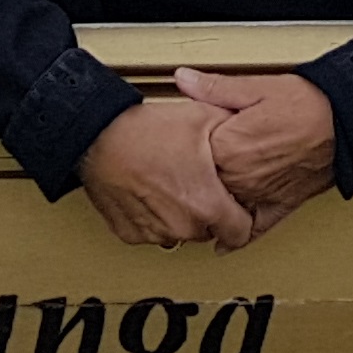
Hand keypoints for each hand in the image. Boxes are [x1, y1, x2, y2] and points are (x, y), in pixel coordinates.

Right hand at [75, 98, 255, 251]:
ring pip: (180, 232)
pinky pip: (153, 231)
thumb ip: (233, 130)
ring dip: (181, 214)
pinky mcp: (131, 234)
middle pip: (209, 230)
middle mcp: (182, 227)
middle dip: (208, 210)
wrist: (98, 137)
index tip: (235, 203)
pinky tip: (151, 190)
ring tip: (171, 181)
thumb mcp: (202, 118)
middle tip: (198, 181)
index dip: (241, 215)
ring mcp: (154, 233)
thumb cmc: (147, 130)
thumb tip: (253, 128)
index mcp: (206, 205)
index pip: (241, 233)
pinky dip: (155, 216)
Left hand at [171, 67, 338, 236]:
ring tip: (197, 200)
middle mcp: (241, 178)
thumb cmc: (308, 104)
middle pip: (203, 187)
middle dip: (193, 179)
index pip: (188, 159)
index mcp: (229, 148)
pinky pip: (253, 230)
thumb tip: (184, 79)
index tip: (175, 144)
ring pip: (223, 211)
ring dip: (210, 207)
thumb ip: (215, 89)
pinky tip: (223, 242)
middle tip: (181, 171)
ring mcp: (259, 196)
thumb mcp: (257, 88)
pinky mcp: (279, 207)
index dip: (181, 149)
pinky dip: (236, 238)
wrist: (348, 124)